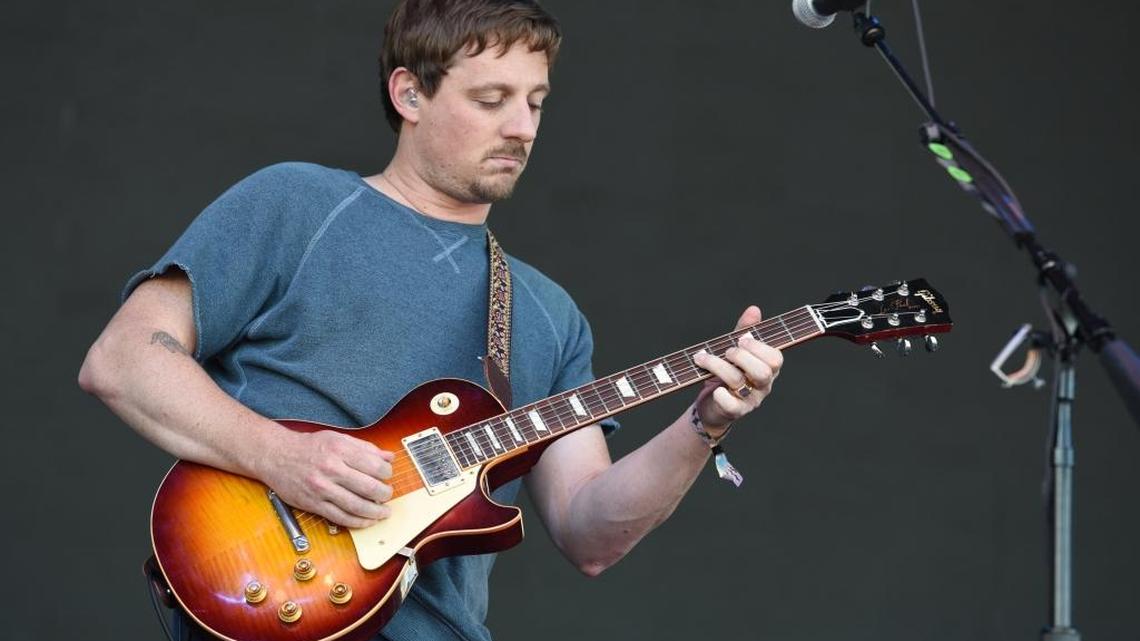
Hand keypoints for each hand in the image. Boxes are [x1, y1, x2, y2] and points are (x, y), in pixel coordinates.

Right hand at [259, 429, 395, 527]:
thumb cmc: (309, 446)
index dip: (387, 473)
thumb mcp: (338, 439)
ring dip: (375, 512)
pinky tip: (366, 521)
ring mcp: (321, 488)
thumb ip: (366, 448)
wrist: (276, 455)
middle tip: (387, 495)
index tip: (387, 476)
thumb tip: (390, 457)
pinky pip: (340, 518)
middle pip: (369, 488)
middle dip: (385, 495)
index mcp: (340, 450)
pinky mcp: (313, 504)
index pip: (375, 466)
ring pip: (357, 506)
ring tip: (383, 512)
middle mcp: (331, 469)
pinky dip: (358, 522)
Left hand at [692, 306, 783, 432]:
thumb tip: (754, 310)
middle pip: (763, 372)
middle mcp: (762, 385)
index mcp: (767, 368)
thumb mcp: (735, 351)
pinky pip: (733, 405)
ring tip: (703, 358)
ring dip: (718, 366)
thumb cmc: (727, 374)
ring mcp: (750, 400)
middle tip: (726, 351)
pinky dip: (723, 395)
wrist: (712, 405)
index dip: (758, 347)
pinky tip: (715, 388)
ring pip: (740, 382)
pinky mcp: (735, 411)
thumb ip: (745, 331)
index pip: (775, 358)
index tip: (741, 339)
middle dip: (741, 356)